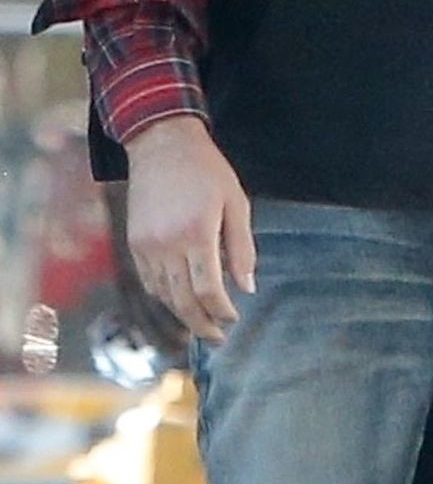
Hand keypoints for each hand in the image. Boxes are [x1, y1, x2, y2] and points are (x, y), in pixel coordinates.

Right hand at [124, 116, 256, 342]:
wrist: (162, 145)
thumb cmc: (207, 171)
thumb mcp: (236, 202)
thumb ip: (242, 247)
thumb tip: (247, 287)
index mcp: (197, 233)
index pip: (209, 289)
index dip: (222, 311)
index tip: (234, 319)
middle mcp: (168, 244)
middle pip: (183, 301)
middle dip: (202, 324)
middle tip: (218, 338)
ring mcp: (147, 245)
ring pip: (164, 295)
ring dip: (183, 314)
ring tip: (202, 324)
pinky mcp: (134, 242)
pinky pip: (149, 281)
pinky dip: (165, 296)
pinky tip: (180, 301)